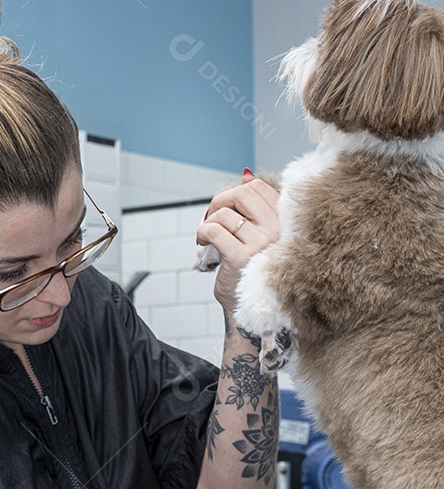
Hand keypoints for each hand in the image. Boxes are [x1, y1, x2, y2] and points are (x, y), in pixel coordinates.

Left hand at [196, 170, 279, 318]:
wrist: (251, 313)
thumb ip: (255, 209)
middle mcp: (278, 231)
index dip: (235, 190)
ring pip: (225, 213)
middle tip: (211, 216)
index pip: (259, 187)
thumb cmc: (252, 273)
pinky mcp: (241, 258)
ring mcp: (261, 244)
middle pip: (242, 193)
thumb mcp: (258, 236)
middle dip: (220, 200)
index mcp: (285, 223)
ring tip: (205, 236)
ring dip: (208, 220)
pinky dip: (202, 232)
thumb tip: (245, 175)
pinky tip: (202, 242)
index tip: (225, 206)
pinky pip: (215, 230)